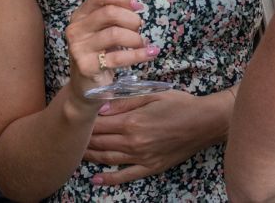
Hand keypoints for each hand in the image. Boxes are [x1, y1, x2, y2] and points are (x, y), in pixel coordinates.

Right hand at [64, 0, 156, 106]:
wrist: (85, 88)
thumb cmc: (98, 54)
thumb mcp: (104, 30)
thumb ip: (116, 12)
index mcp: (80, 16)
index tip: (136, 5)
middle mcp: (76, 29)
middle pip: (109, 12)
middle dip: (131, 19)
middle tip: (139, 28)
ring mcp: (79, 48)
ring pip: (115, 34)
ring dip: (135, 38)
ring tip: (141, 43)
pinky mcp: (87, 66)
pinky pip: (118, 57)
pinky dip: (138, 54)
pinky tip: (149, 53)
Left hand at [84, 89, 218, 186]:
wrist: (204, 122)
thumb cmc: (179, 104)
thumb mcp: (151, 94)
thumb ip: (124, 102)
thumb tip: (101, 107)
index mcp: (132, 121)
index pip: (99, 124)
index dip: (84, 123)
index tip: (74, 120)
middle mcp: (133, 142)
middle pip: (100, 142)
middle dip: (83, 140)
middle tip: (70, 138)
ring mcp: (141, 157)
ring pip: (108, 159)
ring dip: (90, 157)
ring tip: (77, 154)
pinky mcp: (150, 167)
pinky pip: (125, 176)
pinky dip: (109, 179)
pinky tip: (96, 179)